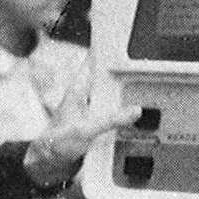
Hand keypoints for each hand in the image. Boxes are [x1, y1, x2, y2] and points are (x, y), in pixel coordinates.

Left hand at [23, 59, 140, 188]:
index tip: (122, 35)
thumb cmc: (57, 142)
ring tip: (149, 88)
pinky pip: (115, 113)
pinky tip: (138, 114)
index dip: (106, 47)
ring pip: (114, 95)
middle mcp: (86, 95)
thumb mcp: (86, 130)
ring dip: (127, 94)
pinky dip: (125, 112)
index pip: (93, 60)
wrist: (49, 163)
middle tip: (148, 65)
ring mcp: (92, 108)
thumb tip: (134, 111)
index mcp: (79, 89)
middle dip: (125, 71)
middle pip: (109, 76)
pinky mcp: (97, 122)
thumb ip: (110, 120)